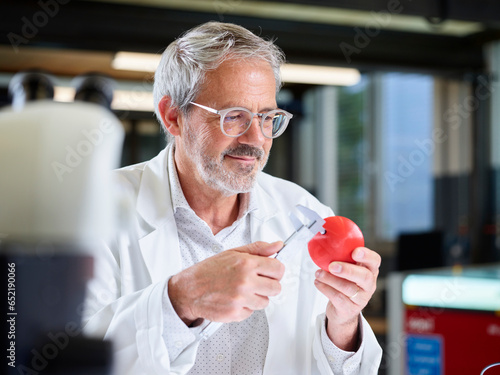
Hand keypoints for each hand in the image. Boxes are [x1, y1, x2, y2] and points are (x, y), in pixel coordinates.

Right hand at [168, 241, 284, 325]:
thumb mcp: (233, 253)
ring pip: (265, 302)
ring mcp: (241, 299)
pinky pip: (251, 312)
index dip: (276, 270)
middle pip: (276, 288)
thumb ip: (258, 249)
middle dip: (269, 285)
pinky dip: (245, 308)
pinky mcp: (236, 313)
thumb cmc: (209, 271)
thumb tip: (277, 245)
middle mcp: (245, 282)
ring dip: (257, 298)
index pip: (278, 269)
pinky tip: (234, 300)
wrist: (189, 290)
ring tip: (242, 291)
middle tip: (257, 282)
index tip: (271, 272)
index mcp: (246, 264)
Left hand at [314, 247, 380, 350]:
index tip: (355, 252)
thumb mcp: (347, 269)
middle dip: (348, 270)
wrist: (342, 309)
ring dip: (330, 279)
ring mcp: (361, 298)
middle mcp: (368, 285)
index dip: (367, 256)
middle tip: (332, 266)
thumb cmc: (344, 283)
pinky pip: (337, 298)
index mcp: (369, 270)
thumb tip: (325, 241)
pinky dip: (325, 288)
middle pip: (364, 277)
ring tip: (319, 273)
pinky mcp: (350, 309)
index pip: (375, 261)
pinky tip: (318, 282)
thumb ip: (342, 257)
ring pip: (348, 288)